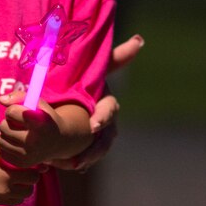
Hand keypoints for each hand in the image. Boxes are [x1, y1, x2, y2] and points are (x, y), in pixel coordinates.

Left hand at [0, 97, 65, 168]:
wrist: (59, 141)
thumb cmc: (44, 118)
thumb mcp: (36, 102)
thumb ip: (18, 96)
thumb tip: (0, 100)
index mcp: (40, 124)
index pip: (11, 112)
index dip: (13, 109)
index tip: (22, 112)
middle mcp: (35, 142)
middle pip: (3, 126)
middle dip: (9, 122)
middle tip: (20, 124)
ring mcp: (29, 155)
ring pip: (0, 139)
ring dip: (6, 134)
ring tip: (19, 132)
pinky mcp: (23, 163)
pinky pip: (1, 150)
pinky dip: (7, 145)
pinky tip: (18, 143)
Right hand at [0, 141, 39, 205]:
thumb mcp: (4, 152)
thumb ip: (24, 160)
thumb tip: (47, 168)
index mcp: (9, 175)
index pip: (33, 178)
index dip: (31, 172)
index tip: (27, 167)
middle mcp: (3, 190)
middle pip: (28, 191)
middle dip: (26, 183)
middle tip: (19, 175)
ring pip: (18, 200)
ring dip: (17, 191)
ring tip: (9, 179)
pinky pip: (5, 202)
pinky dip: (5, 195)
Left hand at [51, 34, 143, 170]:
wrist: (68, 92)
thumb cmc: (80, 74)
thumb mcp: (86, 64)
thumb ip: (105, 56)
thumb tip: (140, 40)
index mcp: (104, 98)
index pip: (109, 109)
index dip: (103, 117)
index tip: (93, 126)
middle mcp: (103, 117)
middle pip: (106, 136)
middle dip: (95, 148)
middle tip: (81, 158)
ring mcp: (97, 131)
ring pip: (97, 148)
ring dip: (86, 158)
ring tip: (72, 165)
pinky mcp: (87, 140)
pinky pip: (85, 154)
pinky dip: (78, 160)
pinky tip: (65, 165)